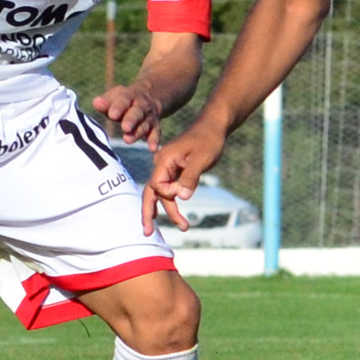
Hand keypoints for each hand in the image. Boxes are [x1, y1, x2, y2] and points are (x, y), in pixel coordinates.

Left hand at [91, 84, 162, 142]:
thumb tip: (95, 103)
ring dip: (137, 133)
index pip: (124, 100)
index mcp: (130, 96)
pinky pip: (155, 134)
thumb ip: (106, 101)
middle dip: (131, 120)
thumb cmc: (124, 100)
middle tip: (125, 128)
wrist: (150, 97)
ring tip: (127, 140)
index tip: (112, 115)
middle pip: (137, 112)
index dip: (118, 107)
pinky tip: (153, 149)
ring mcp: (149, 117)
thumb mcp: (116, 96)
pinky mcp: (155, 127)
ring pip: (144, 125)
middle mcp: (142, 106)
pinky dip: (154, 141)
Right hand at [145, 117, 229, 232]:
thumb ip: (190, 178)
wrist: (212, 126)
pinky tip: (175, 213)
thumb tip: (181, 198)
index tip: (185, 191)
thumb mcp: (202, 158)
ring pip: (160, 193)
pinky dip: (171, 202)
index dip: (170, 194)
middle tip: (147, 233)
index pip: (158, 185)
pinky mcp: (174, 170)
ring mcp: (166, 168)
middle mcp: (161, 165)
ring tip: (182, 227)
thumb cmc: (208, 140)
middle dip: (149, 213)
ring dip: (167, 211)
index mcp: (163, 160)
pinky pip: (168, 189)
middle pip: (151, 193)